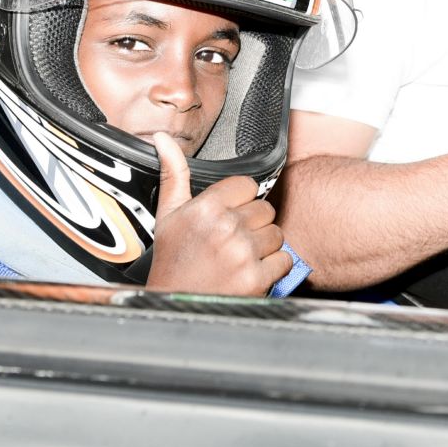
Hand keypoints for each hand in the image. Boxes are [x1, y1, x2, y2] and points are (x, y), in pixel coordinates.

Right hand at [144, 131, 293, 295]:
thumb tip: (162, 139)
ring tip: (239, 256)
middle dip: (253, 224)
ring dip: (264, 246)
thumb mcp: (167, 215)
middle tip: (232, 239)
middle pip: (265, 209)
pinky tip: (249, 272)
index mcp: (205, 207)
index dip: (240, 200)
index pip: (248, 185)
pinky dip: (273, 268)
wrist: (174, 307)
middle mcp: (225, 227)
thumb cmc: (171, 262)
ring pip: (276, 234)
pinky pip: (284, 260)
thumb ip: (173, 173)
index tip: (228, 214)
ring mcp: (242, 254)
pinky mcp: (256, 279)